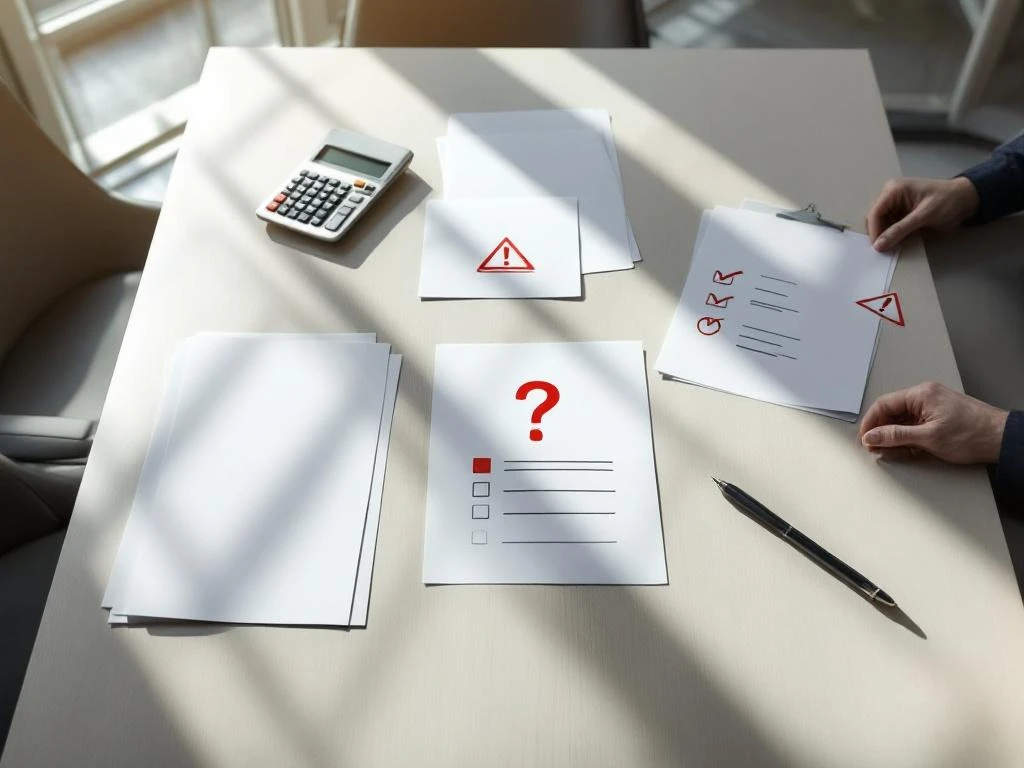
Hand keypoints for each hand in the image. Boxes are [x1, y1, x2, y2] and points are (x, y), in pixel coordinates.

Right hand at [859, 382, 1007, 463]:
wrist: (1001, 438)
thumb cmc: (972, 434)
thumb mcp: (928, 438)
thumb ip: (895, 436)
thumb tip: (872, 437)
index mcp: (921, 394)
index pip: (884, 404)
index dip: (870, 423)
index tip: (864, 439)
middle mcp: (925, 396)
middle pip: (892, 411)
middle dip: (881, 430)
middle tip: (874, 448)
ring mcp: (932, 406)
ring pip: (902, 419)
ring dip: (894, 435)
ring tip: (890, 451)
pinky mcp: (938, 416)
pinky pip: (914, 424)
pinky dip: (907, 436)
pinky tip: (905, 448)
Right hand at [867, 177, 978, 250]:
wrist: (966, 200)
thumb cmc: (947, 201)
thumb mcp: (923, 216)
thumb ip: (900, 230)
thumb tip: (879, 245)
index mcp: (894, 190)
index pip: (875, 212)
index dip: (874, 231)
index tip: (877, 248)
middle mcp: (891, 196)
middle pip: (874, 218)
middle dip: (878, 233)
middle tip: (884, 249)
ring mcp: (896, 205)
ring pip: (881, 224)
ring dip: (885, 236)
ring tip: (892, 246)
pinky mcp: (901, 214)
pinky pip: (890, 227)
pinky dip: (892, 236)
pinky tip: (898, 242)